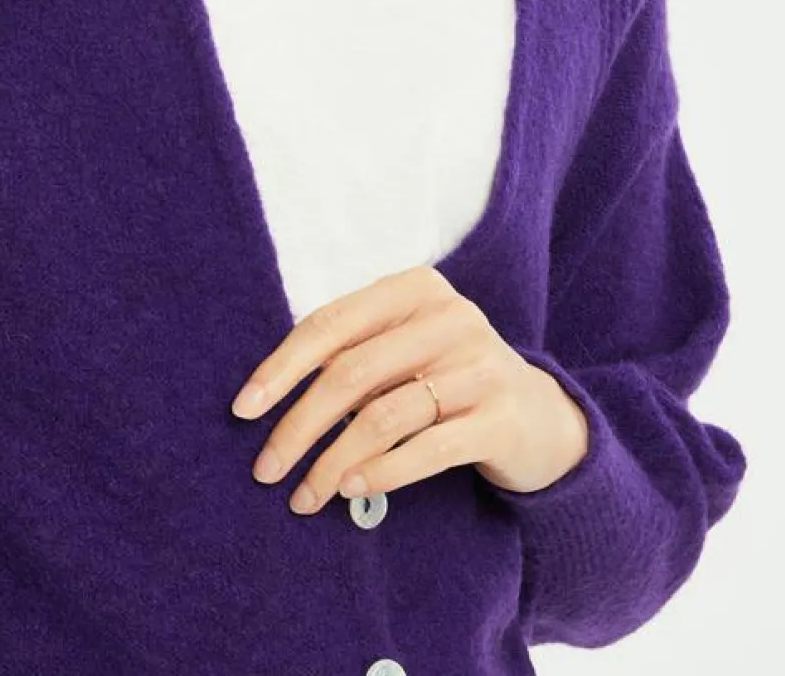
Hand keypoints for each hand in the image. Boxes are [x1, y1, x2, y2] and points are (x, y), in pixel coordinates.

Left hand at [230, 265, 589, 514]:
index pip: (330, 324)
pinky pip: (426, 449)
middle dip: (299, 425)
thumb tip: (267, 397)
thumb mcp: (405, 347)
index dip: (282, 368)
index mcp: (415, 289)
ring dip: (332, 461)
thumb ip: (352, 354)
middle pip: (351, 372)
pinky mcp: (500, 418)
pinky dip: (380, 472)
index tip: (243, 410)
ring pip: (383, 416)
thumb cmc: (448, 377)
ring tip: (304, 495)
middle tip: (265, 469)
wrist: (541, 417)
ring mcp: (480, 367)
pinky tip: (349, 491)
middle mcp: (451, 318)